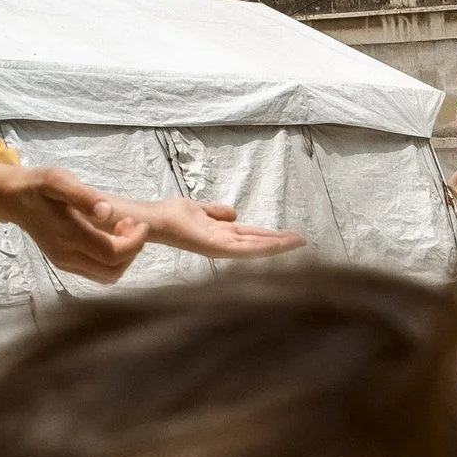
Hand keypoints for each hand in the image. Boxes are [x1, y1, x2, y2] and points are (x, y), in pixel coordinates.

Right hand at [7, 166, 147, 284]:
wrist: (12, 198)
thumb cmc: (37, 186)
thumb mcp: (58, 180)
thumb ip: (83, 196)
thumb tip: (107, 212)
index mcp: (69, 235)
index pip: (114, 254)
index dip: (135, 243)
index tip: (139, 223)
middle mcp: (66, 255)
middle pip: (114, 270)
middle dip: (132, 250)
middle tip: (130, 225)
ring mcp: (64, 263)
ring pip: (107, 275)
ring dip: (123, 257)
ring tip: (120, 230)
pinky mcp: (64, 263)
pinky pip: (96, 272)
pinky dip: (111, 260)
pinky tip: (108, 237)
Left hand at [97, 196, 304, 260]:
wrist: (154, 219)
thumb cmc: (171, 214)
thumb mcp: (200, 210)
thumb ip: (216, 212)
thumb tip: (233, 214)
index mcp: (221, 235)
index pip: (251, 236)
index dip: (271, 236)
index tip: (291, 235)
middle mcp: (223, 244)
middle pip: (257, 243)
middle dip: (280, 243)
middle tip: (303, 241)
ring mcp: (221, 246)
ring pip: (255, 247)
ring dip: (277, 245)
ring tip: (298, 242)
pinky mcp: (216, 246)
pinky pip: (244, 247)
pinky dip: (263, 246)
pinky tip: (277, 243)